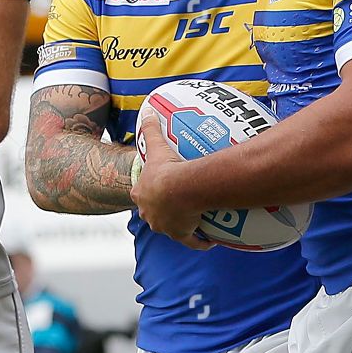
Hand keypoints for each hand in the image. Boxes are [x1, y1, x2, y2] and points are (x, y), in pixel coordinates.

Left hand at [131, 113, 212, 248]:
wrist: (180, 189)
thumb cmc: (166, 169)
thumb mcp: (157, 146)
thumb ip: (151, 128)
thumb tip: (147, 110)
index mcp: (141, 195)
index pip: (141, 195)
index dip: (148, 192)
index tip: (157, 188)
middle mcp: (150, 214)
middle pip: (153, 213)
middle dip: (161, 210)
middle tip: (175, 203)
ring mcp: (165, 226)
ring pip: (170, 227)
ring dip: (179, 225)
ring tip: (192, 218)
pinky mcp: (181, 235)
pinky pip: (192, 242)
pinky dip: (199, 243)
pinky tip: (209, 241)